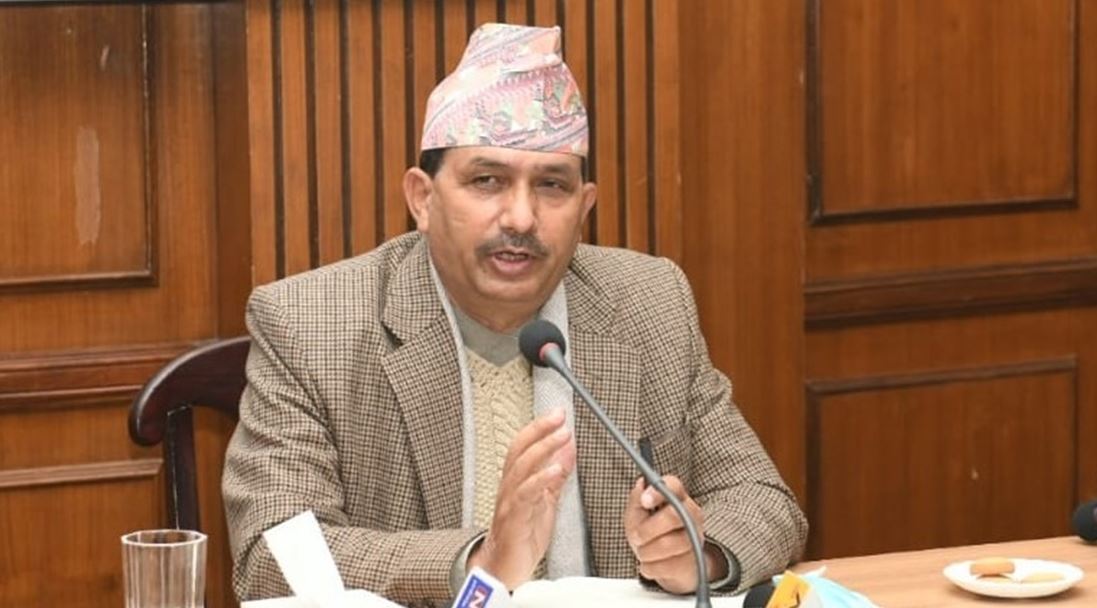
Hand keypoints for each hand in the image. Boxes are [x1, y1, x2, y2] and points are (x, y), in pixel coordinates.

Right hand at [468, 408, 575, 588]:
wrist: (502, 570)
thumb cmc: (521, 537)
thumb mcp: (545, 501)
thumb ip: (555, 476)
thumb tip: (568, 451)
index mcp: (516, 482)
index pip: (524, 446)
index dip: (539, 428)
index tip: (557, 413)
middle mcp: (509, 488)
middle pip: (520, 450)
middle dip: (540, 430)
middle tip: (559, 416)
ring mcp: (510, 502)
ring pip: (522, 467)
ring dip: (543, 448)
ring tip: (562, 436)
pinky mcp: (514, 519)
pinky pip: (526, 494)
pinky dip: (541, 479)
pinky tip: (556, 469)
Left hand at [623, 475, 726, 593]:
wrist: (664, 561)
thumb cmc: (649, 532)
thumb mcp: (637, 514)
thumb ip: (637, 500)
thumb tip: (641, 486)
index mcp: (676, 496)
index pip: (673, 486)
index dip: (658, 492)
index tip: (644, 501)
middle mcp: (691, 513)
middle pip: (673, 516)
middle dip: (648, 529)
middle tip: (636, 536)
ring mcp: (696, 536)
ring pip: (671, 544)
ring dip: (647, 551)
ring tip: (642, 551)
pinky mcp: (695, 559)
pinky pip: (670, 565)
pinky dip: (652, 567)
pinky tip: (649, 563)